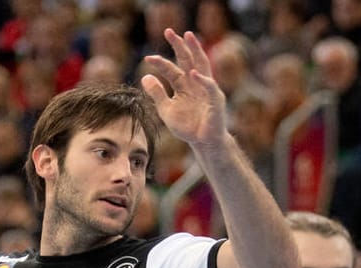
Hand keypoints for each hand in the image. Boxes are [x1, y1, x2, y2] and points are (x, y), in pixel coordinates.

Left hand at [140, 29, 228, 149]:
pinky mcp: (216, 99)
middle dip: (179, 45)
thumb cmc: (187, 127)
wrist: (203, 142)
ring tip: (188, 36)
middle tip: (168, 31)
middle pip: (187, 60)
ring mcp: (206, 89)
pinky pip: (210, 86)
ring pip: (202, 64)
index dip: (160, 63)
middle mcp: (195, 83)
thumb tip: (145, 76)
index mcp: (183, 85)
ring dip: (195, 50)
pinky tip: (192, 73)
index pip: (171, 69)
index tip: (148, 58)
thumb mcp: (166, 110)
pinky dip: (202, 80)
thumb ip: (157, 94)